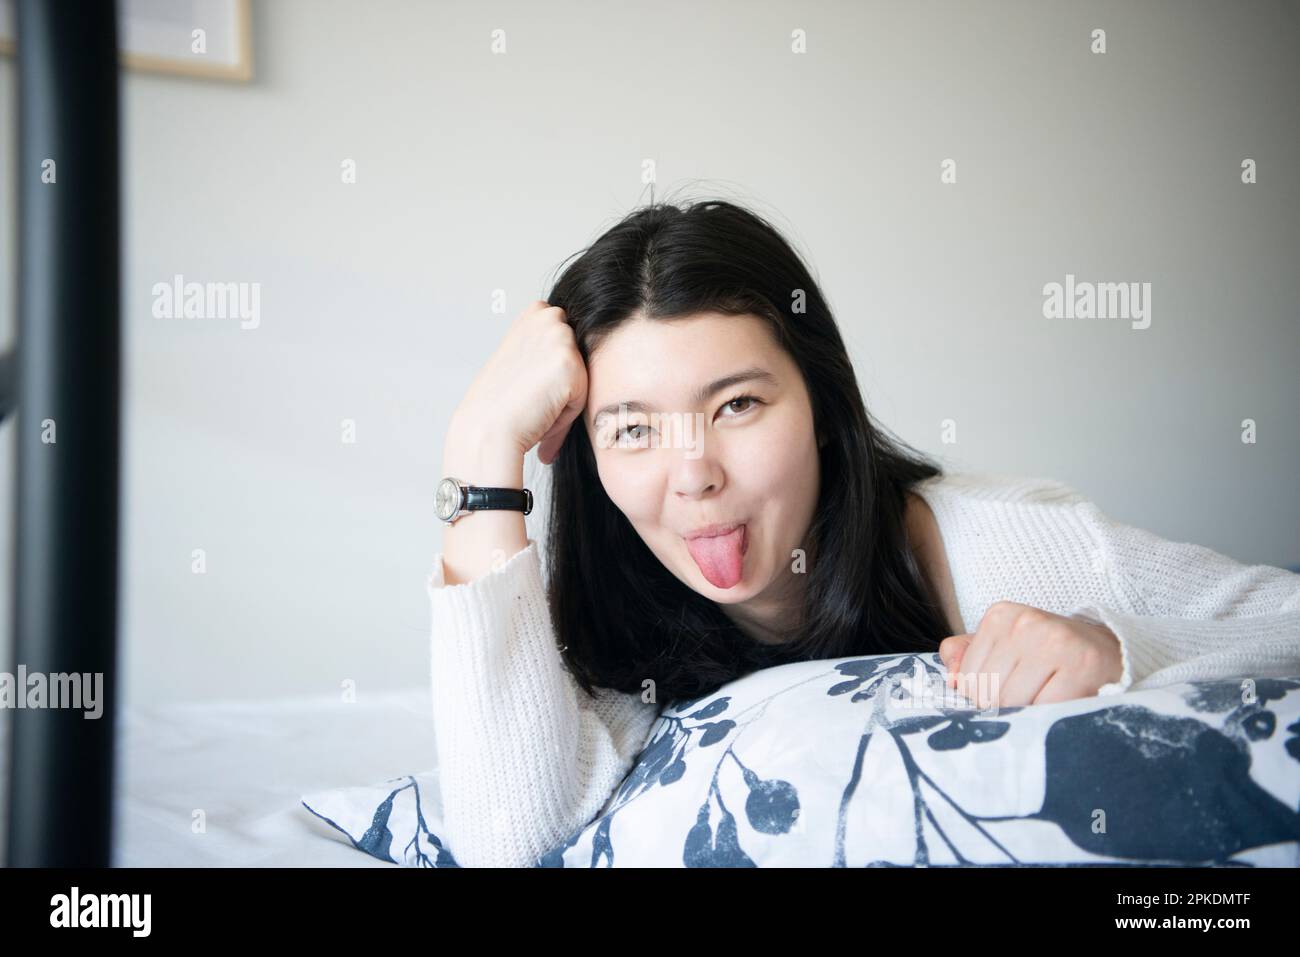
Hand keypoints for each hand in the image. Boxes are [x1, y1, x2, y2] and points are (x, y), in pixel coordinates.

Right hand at [452, 300, 587, 465]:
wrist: (487, 429)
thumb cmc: (499, 403)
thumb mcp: (520, 357)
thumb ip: (545, 349)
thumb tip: (570, 364)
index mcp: (536, 311)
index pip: (571, 344)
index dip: (552, 371)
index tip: (528, 382)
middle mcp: (548, 316)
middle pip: (580, 360)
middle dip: (562, 383)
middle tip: (531, 395)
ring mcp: (560, 336)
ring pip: (582, 379)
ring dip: (564, 397)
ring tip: (535, 404)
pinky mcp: (570, 363)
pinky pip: (582, 396)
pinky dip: (566, 412)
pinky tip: (540, 410)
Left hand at [938, 601, 1122, 707]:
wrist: (1108, 650)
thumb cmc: (1047, 654)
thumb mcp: (1004, 646)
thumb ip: (967, 656)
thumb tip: (951, 677)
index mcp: (1001, 617)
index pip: (968, 678)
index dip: (980, 700)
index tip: (1002, 697)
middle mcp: (1026, 624)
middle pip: (989, 693)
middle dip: (1002, 710)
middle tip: (1024, 705)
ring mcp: (1055, 642)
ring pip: (1015, 703)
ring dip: (1026, 715)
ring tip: (1041, 704)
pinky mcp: (1081, 665)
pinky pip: (1047, 709)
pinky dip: (1049, 718)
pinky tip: (1059, 707)